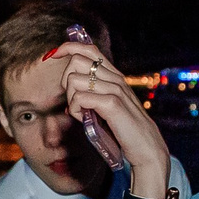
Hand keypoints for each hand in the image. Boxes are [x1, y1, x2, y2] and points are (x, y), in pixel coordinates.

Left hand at [50, 41, 169, 179]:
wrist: (147, 150)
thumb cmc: (126, 132)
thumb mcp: (108, 109)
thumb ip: (93, 98)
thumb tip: (70, 98)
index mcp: (114, 76)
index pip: (89, 49)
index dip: (67, 48)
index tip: (52, 56)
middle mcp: (115, 78)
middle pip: (76, 60)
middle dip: (66, 81)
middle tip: (74, 102)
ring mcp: (115, 89)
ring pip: (74, 79)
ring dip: (71, 99)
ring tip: (82, 114)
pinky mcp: (113, 104)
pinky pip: (80, 97)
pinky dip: (76, 110)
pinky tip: (85, 119)